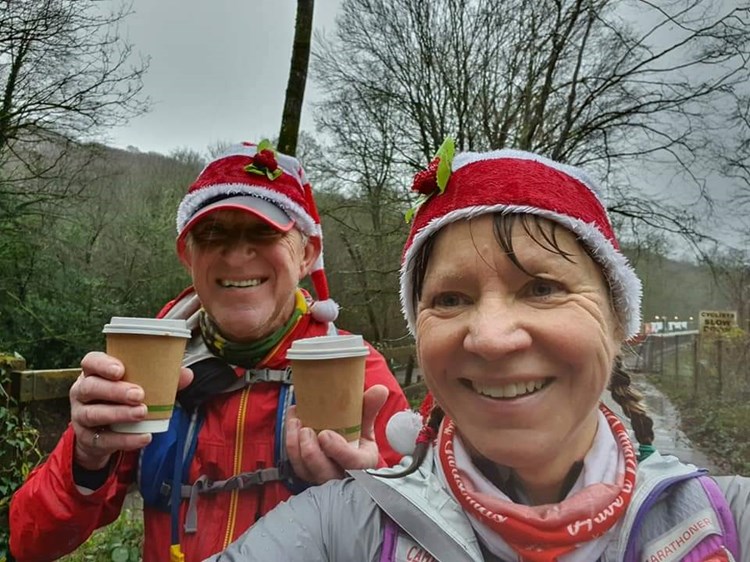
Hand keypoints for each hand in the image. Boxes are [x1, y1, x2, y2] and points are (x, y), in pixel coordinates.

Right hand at [71, 351, 192, 470]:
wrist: (102, 434)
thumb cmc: (122, 399)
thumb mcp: (138, 385)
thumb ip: (161, 379)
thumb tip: (187, 374)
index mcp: (93, 373)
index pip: (90, 362)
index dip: (102, 364)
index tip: (120, 369)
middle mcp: (81, 392)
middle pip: (90, 388)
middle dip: (115, 391)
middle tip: (139, 394)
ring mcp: (80, 416)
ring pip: (93, 413)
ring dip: (119, 414)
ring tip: (142, 413)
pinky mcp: (86, 438)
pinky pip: (103, 439)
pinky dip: (125, 440)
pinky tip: (143, 437)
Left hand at [285, 384, 387, 483]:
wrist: (346, 450)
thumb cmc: (358, 440)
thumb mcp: (366, 425)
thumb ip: (370, 409)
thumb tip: (380, 390)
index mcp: (361, 464)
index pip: (352, 464)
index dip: (338, 451)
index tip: (325, 434)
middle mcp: (341, 474)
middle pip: (325, 473)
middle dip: (312, 453)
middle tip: (305, 430)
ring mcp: (322, 476)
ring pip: (306, 470)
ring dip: (296, 447)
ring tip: (295, 423)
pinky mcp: (308, 472)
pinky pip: (296, 464)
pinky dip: (291, 445)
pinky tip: (292, 424)